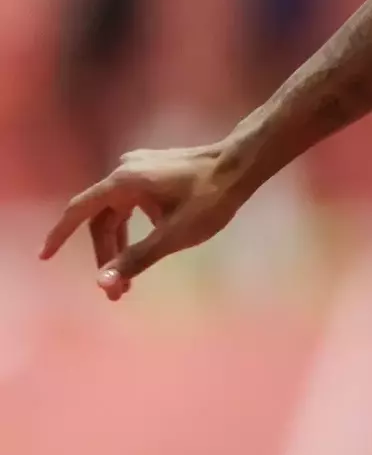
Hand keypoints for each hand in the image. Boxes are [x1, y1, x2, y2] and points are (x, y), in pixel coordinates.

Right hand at [38, 144, 251, 300]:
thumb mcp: (174, 235)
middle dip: (107, 255)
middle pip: (102, 218)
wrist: (243, 162)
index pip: (79, 211)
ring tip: (130, 279)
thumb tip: (103, 284)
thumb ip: (137, 259)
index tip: (45, 257)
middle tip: (117, 292)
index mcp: (123, 182)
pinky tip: (151, 245)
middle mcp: (125, 169)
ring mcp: (140, 167)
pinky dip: (135, 228)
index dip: (59, 235)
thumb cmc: (212, 198)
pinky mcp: (154, 170)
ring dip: (120, 244)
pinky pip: (133, 203)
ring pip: (118, 212)